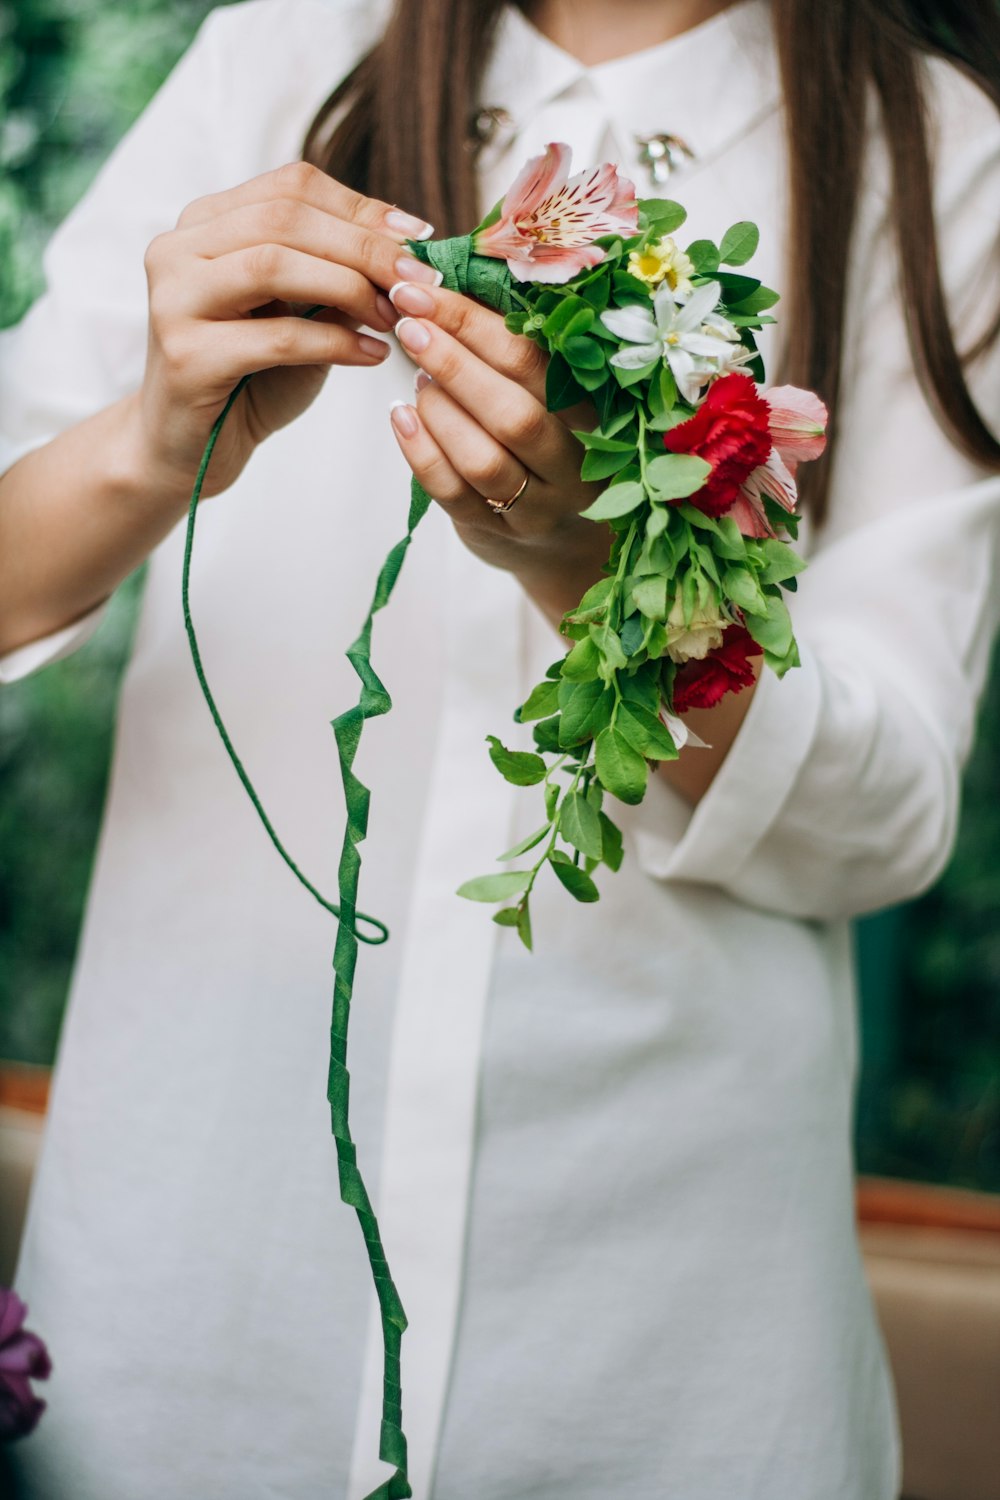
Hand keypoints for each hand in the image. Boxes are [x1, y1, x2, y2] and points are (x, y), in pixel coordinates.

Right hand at [129, 160, 439, 506]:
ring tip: (395, 317)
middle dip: (365, 248)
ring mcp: (174, 300)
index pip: (292, 186)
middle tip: (420, 281)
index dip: (362, 209)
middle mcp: (177, 249)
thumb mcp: (301, 314)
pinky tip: (372, 356)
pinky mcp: (186, 357)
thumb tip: (409, 241)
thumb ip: (336, 274)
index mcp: (205, 223)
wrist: (189, 451)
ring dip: (350, 287)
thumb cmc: (252, 380)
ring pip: (274, 265)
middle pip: (286, 218)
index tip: (420, 239)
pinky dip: (334, 343)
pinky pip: (276, 338)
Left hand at [386, 279, 613, 625]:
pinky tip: (401, 417)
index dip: (476, 323)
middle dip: (455, 361)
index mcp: (595, 412)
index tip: (425, 288)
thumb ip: (518, 343)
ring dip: (440, 409)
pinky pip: (453, 496)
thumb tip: (453, 268)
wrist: (560, 537)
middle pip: (515, 414)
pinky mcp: (498, 535)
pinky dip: (421, 453)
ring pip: (484, 460)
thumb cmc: (547, 441)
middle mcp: (574, 465)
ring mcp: (537, 507)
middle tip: (409, 322)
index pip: (537, 362)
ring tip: (415, 374)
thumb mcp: (552, 392)